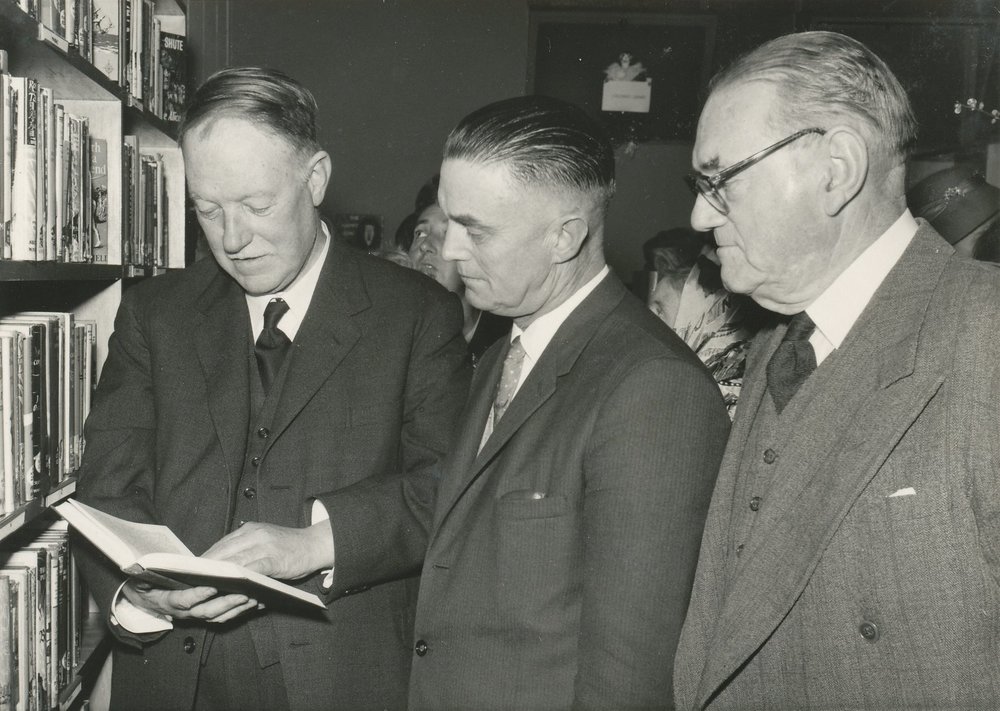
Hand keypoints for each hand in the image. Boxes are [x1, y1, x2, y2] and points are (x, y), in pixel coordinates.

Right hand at [122, 580, 260, 623]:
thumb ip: (144, 574)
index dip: (198, 595)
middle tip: (243, 593)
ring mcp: (197, 614)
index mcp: (168, 601)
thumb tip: (143, 566)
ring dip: (237, 608)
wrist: (145, 599)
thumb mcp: (141, 579)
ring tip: (254, 596)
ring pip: (219, 616)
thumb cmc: (146, 584)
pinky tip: (256, 601)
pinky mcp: (209, 614)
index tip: (213, 586)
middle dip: (226, 603)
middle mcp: (184, 612)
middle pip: (207, 611)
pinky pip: (226, 616)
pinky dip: (241, 610)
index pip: (183, 600)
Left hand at [201, 520, 333, 579]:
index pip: (221, 544)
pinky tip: (229, 586)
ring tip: (204, 586)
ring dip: (218, 574)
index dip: (205, 558)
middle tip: (191, 580)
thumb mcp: (264, 541)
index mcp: (250, 529)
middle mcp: (255, 534)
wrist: (316, 544)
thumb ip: (245, 549)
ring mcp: (265, 546)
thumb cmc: (288, 547)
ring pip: (234, 560)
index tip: (190, 570)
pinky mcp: (275, 559)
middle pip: (224, 551)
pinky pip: (253, 569)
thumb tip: (220, 565)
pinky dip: (239, 577)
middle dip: (206, 567)